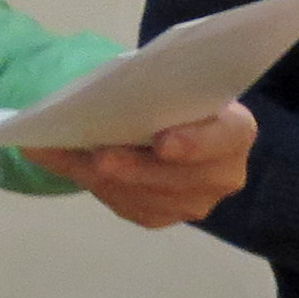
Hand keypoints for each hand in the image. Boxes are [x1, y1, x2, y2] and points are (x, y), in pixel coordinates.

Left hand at [24, 103, 256, 227]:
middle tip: (99, 158)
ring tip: (63, 155)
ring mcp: (195, 201)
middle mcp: (224, 173)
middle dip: (136, 170)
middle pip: (181, 179)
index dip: (196, 143)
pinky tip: (66, 164)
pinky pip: (129, 207)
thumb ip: (148, 89)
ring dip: (103, 179)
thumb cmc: (170, 92)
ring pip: (149, 198)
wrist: (165, 118)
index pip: (228, 137)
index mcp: (235, 129)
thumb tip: (97, 96)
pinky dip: (95, 185)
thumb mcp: (165, 81)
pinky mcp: (164, 216)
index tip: (162, 142)